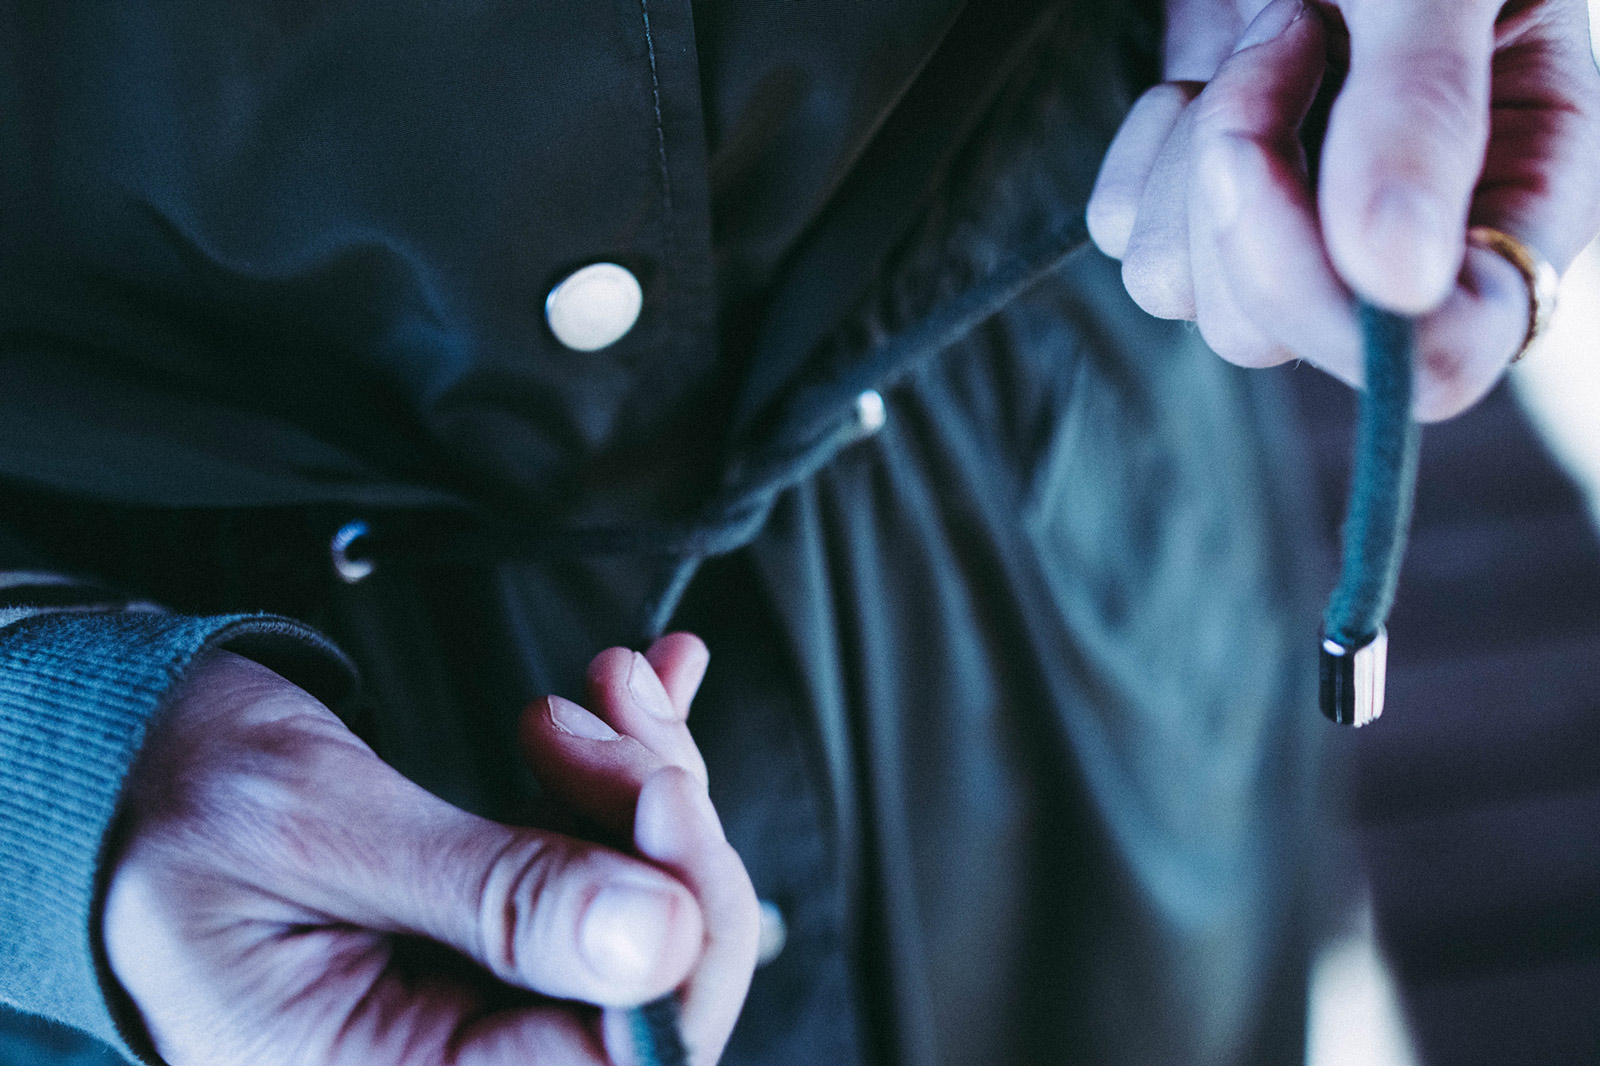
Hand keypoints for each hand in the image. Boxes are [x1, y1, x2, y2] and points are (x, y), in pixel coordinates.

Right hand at [103, 635, 756, 1065]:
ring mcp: (487, 1004)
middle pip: (654, 990)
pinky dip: (633, 777)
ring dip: (648, 784)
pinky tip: (633, 701)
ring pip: (650, 916)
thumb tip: (662, 941)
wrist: (129, 768)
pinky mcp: (508, 940)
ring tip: (601, 690)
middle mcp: (448, 1063)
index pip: (610, 1061)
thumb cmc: (178, 804)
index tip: (665, 793)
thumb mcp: (320, 829)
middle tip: (609, 711)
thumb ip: (494, 895)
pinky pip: (613, 873)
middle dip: (663, 833)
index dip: (682, 935)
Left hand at [1088, 0, 1599, 419]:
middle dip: (1244, 182)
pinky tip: (1209, 68)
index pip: (1433, 360)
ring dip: (1195, 152)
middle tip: (1296, 32)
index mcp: (1516, 200)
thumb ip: (1425, 110)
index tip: (1261, 161)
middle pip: (1266, 331)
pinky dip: (1147, 148)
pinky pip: (1126, 235)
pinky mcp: (1201, 203)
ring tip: (1273, 34)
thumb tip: (1392, 281)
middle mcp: (1401, 243)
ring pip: (1180, 292)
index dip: (1328, 304)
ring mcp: (1292, 228)